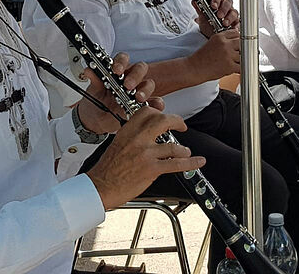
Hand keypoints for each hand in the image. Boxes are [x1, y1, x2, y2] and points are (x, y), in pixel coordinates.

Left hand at [76, 53, 160, 133]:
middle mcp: (129, 79)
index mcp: (117, 71)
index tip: (116, 70)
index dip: (121, 61)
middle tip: (128, 85)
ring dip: (145, 90)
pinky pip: (155, 102)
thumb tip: (89, 70)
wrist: (95, 120)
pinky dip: (156, 104)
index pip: (123, 59)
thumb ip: (94, 80)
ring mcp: (138, 91)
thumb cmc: (96, 101)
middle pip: (140, 68)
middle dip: (135, 75)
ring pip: (149, 84)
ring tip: (138, 98)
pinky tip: (151, 107)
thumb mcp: (93, 91)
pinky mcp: (143, 105)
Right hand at [86, 106, 205, 209]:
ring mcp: (145, 153)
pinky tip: (198, 161)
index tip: (164, 116)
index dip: (158, 112)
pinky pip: (176, 163)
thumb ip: (132, 137)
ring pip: (173, 145)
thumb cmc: (107, 169)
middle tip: (181, 125)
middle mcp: (137, 139)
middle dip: (176, 121)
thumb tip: (146, 136)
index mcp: (127, 131)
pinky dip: (191, 162)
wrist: (100, 186)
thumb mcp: (117, 144)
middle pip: (162, 121)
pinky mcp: (151, 169)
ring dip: (184, 149)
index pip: (146, 112)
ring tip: (186, 151)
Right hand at [186, 28, 240, 82]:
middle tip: (239, 53)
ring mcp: (227, 55)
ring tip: (235, 62)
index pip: (236, 33)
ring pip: (244, 55)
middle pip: (242, 43)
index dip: (238, 39)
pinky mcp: (229, 66)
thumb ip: (223, 41)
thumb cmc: (201, 58)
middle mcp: (224, 44)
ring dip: (241, 59)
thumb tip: (236, 41)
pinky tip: (235, 69)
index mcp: (219, 37)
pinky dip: (240, 69)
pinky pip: (242, 67)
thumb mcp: (211, 43)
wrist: (194, 68)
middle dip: (242, 48)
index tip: (238, 44)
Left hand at [193, 0, 239, 36]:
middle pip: (228, 2)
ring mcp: (231, 14)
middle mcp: (225, 7)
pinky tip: (232, 29)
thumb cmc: (208, 24)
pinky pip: (238, 22)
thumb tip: (194, 2)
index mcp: (217, 3)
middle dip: (224, 8)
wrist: (210, 35)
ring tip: (224, 24)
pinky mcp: (236, 23)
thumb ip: (199, 9)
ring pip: (234, 11)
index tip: (213, 6)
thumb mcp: (202, 17)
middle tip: (219, 15)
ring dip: (229, 17)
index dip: (216, 0)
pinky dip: (236, 25)